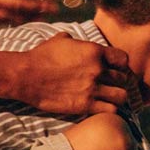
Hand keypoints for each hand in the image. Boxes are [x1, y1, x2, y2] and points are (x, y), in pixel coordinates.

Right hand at [15, 34, 131, 114]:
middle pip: (123, 79)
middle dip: (117, 82)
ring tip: (109, 98)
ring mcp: (92, 88)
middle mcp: (97, 69)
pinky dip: (110, 109)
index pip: (123, 59)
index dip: (120, 65)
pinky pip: (112, 110)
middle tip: (109, 85)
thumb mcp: (60, 40)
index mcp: (94, 51)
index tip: (113, 69)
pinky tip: (102, 107)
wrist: (26, 75)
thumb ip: (75, 40)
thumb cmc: (41, 56)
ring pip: (122, 95)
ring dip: (117, 97)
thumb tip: (74, 39)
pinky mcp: (85, 105)